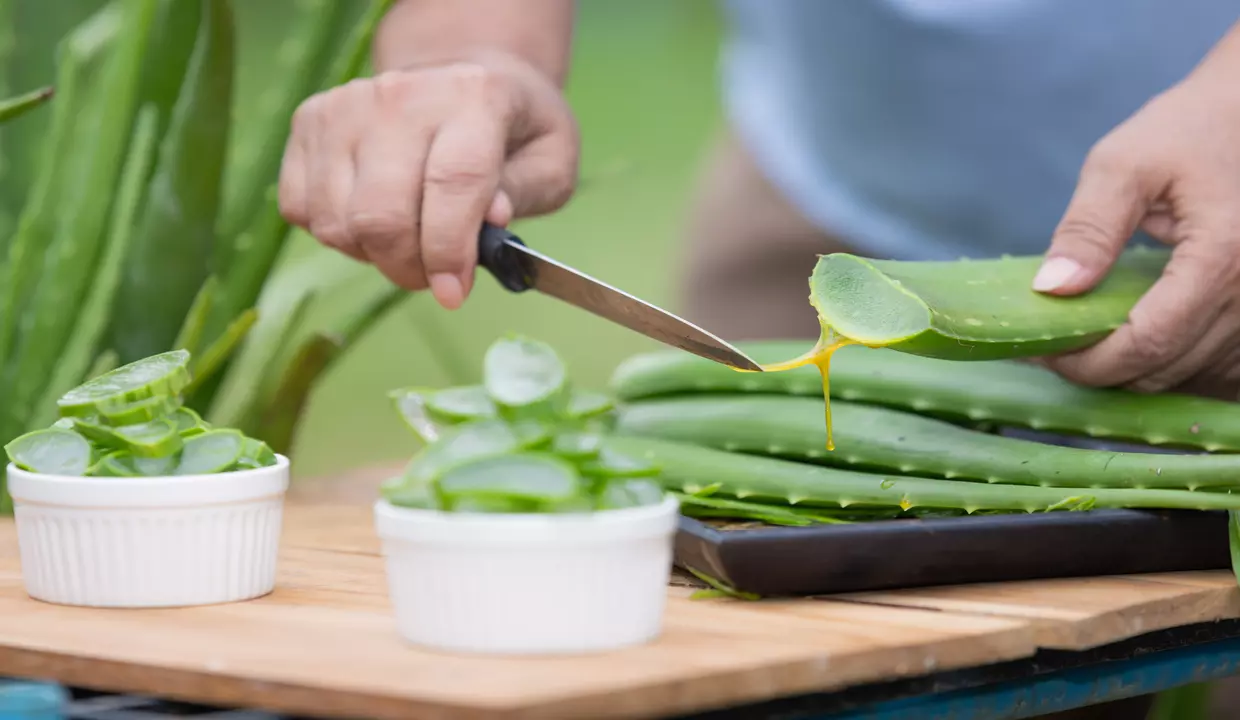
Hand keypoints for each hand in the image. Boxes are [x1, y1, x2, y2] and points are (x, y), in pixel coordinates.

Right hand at [277, 50, 579, 308]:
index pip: (451, 183)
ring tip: (407, 241)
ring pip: (336, 222)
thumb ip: (524, 194)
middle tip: (433, 277)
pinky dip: (336, 235)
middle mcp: (401, 94)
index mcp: (474, 96)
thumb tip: (490, 222)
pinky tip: (371, 218)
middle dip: (407, 267)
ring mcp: (346, 105)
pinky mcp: (310, 121)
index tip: (454, 294)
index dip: (448, 252)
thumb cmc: (511, 131)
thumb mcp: (550, 161)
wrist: (461, 75)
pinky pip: (302, 210)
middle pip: (381, 214)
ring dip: (371, 255)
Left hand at [1031, 71, 1239, 398]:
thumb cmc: (1190, 130)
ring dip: (1135, 375)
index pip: (1148, 343)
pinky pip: (1219, 371)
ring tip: (1085, 344)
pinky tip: (1135, 346)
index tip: (1038, 353)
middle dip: (1101, 371)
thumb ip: (1089, 228)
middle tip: (1049, 349)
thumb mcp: (1126, 164)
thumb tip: (1050, 288)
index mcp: (1224, 258)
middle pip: (1167, 370)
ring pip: (1193, 380)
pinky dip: (1173, 369)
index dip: (1087, 362)